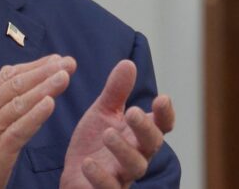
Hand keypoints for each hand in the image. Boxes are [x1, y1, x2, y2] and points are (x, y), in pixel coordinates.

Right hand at [0, 54, 76, 188]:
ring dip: (44, 88)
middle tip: (68, 63)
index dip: (34, 65)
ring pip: (20, 103)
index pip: (9, 75)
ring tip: (64, 77)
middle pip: (16, 85)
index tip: (56, 59)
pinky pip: (19, 129)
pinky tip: (50, 104)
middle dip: (44, 72)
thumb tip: (15, 71)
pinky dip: (35, 115)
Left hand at [59, 60, 174, 188]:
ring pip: (134, 167)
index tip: (162, 97)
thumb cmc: (94, 143)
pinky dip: (100, 177)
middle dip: (144, 128)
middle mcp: (136, 155)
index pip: (161, 125)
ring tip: (108, 134)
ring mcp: (122, 175)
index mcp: (138, 135)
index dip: (164, 114)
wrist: (74, 175)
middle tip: (132, 112)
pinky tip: (88, 163)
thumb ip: (116, 92)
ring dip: (123, 150)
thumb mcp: (103, 113)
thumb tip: (128, 62)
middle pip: (151, 144)